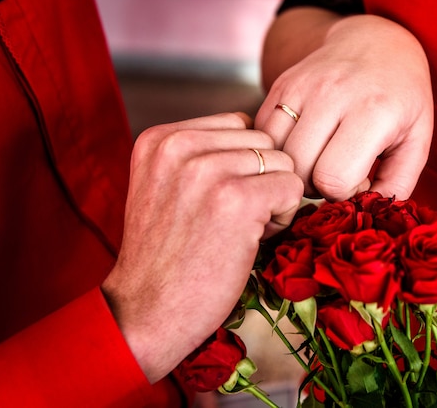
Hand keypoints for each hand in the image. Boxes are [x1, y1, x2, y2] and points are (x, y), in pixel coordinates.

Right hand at [101, 113, 303, 382]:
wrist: (145, 311)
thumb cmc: (164, 257)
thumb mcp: (164, 186)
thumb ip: (202, 155)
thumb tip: (265, 140)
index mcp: (160, 138)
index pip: (238, 124)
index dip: (243, 163)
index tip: (221, 198)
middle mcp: (179, 145)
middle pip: (263, 139)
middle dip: (261, 178)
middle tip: (235, 218)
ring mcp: (207, 171)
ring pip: (282, 160)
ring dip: (274, 196)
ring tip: (243, 228)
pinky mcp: (236, 200)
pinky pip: (292, 187)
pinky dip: (283, 215)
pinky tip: (254, 238)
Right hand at [257, 11, 432, 200]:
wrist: (375, 43)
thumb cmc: (401, 99)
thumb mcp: (416, 141)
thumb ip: (397, 184)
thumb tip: (364, 215)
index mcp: (373, 111)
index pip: (333, 178)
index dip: (342, 193)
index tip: (358, 181)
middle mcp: (332, 94)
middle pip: (299, 169)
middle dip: (315, 184)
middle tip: (337, 171)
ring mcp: (300, 86)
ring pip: (276, 154)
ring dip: (294, 168)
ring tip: (318, 158)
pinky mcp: (280, 84)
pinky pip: (263, 135)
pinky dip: (277, 149)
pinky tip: (302, 144)